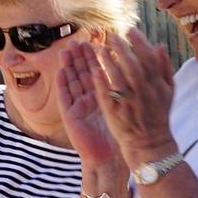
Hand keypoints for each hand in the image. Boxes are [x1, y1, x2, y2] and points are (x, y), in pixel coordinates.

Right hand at [56, 42, 122, 168]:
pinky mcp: (71, 116)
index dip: (96, 56)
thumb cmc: (121, 133)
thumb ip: (127, 88)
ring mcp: (77, 106)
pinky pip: (65, 97)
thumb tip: (136, 68)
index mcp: (101, 95)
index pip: (96, 71)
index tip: (96, 41)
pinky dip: (62, 84)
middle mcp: (88, 99)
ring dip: (68, 66)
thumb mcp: (124, 106)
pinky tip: (61, 72)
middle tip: (78, 40)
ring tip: (66, 50)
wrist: (111, 157)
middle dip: (80, 57)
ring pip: (72, 82)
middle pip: (82, 73)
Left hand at [90, 29, 177, 165]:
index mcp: (157, 86)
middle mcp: (144, 93)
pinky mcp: (115, 114)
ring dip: (108, 62)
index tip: (130, 30)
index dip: (140, 43)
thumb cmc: (158, 114)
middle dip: (122, 48)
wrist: (150, 143)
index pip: (149, 59)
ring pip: (118, 79)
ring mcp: (129, 104)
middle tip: (112, 35)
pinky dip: (101, 82)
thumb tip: (160, 45)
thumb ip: (165, 68)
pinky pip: (106, 95)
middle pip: (133, 66)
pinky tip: (94, 69)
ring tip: (98, 48)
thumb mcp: (168, 91)